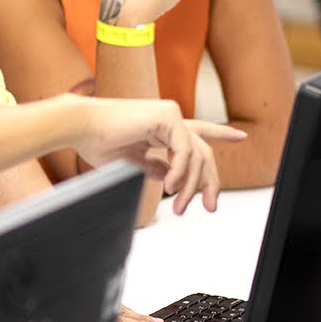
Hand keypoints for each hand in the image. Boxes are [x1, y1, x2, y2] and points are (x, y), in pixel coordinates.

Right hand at [73, 97, 244, 214]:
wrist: (79, 128)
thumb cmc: (95, 141)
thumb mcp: (131, 161)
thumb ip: (153, 167)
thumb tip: (170, 177)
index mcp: (161, 126)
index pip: (198, 131)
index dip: (221, 133)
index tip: (241, 136)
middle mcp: (169, 118)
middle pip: (203, 152)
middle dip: (210, 182)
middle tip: (210, 206)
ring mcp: (170, 114)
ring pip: (198, 155)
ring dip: (191, 186)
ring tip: (181, 206)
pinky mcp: (167, 115)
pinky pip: (186, 151)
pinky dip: (181, 173)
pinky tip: (170, 187)